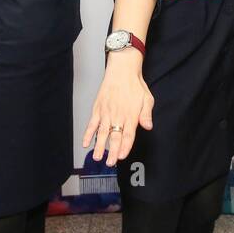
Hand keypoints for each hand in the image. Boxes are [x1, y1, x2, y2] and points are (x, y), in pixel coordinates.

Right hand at [83, 50, 153, 166]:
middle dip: (112, 151)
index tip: (121, 156)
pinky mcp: (98, 108)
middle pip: (115, 136)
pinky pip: (92, 123)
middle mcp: (118, 115)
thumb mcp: (147, 99)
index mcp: (130, 115)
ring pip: (102, 132)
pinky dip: (88, 133)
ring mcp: (106, 112)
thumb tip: (147, 126)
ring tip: (97, 157)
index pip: (128, 135)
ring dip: (99, 145)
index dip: (124, 147)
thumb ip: (146, 114)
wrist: (122, 69)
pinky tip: (86, 143)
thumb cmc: (135, 85)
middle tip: (110, 163)